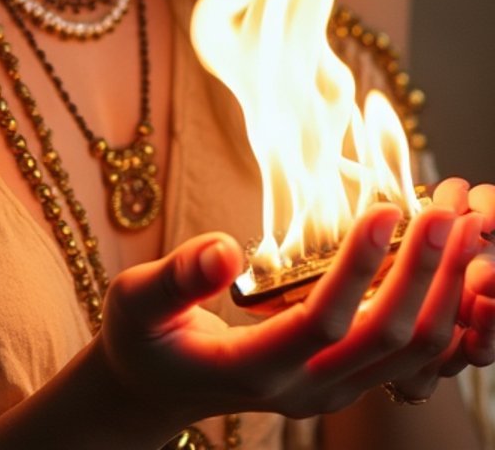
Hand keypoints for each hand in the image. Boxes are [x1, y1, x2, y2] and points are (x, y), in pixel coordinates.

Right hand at [98, 196, 491, 431]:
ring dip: (444, 293)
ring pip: (410, 354)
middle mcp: (304, 388)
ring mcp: (330, 389)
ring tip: (468, 232)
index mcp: (253, 369)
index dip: (357, 267)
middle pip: (385, 338)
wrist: (157, 388)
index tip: (385, 209)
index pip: (321, 321)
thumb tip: (222, 248)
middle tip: (450, 212)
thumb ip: (177, 278)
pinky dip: (445, 319)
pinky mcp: (344, 379)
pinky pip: (412, 360)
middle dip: (423, 273)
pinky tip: (463, 276)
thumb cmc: (143, 338)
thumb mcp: (137, 302)